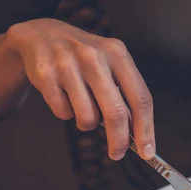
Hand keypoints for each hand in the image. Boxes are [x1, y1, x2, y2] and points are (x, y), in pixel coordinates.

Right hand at [5, 18, 153, 159]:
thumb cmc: (86, 59)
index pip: (141, 98)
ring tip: (84, 107)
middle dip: (119, 141)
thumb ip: (125, 95)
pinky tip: (64, 96)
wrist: (42, 35)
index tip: (147, 152)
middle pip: (116, 113)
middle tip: (118, 154)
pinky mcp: (45, 75)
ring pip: (88, 117)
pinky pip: (64, 113)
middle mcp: (94, 56)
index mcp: (118, 54)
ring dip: (88, 123)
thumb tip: (138, 136)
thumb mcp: (110, 66)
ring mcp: (67, 64)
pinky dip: (67, 113)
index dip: (146, 129)